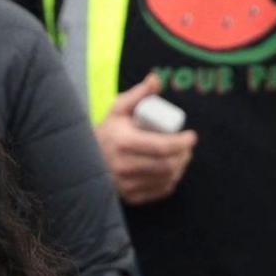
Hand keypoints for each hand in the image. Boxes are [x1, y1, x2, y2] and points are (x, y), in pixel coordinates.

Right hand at [95, 74, 196, 204]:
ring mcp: (126, 185)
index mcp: (123, 142)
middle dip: (184, 155)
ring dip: (180, 167)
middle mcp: (123, 167)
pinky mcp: (130, 197)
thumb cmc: (108, 130)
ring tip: (181, 156)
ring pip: (166, 179)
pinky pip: (160, 191)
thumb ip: (139, 93)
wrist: (84, 158)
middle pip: (167, 165)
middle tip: (187, 146)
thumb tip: (156, 78)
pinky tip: (170, 170)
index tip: (191, 135)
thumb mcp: (119, 108)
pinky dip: (171, 180)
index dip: (181, 142)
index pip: (161, 147)